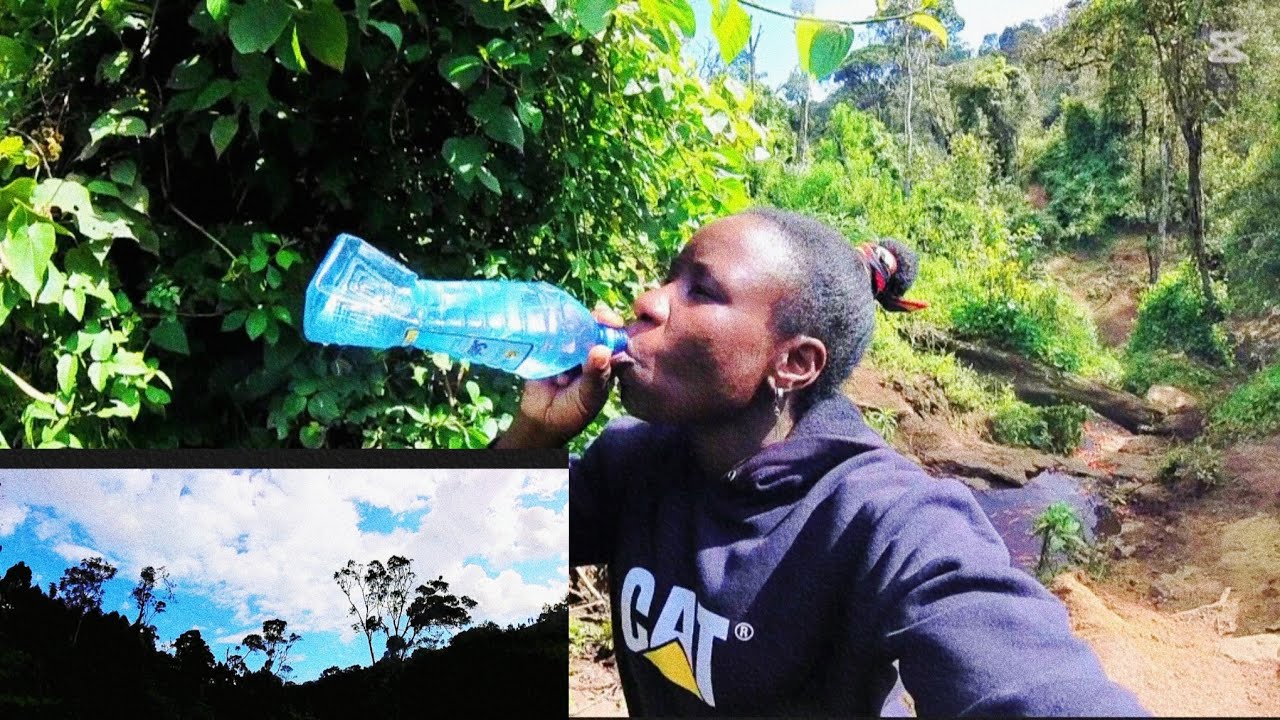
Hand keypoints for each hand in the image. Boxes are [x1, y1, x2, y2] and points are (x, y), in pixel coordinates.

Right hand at [493, 305, 624, 448]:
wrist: (541, 420)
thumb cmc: (572, 411)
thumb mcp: (589, 396)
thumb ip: (596, 375)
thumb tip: (602, 350)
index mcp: (606, 362)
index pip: (614, 338)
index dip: (614, 327)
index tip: (612, 321)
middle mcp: (589, 351)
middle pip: (594, 327)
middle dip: (593, 321)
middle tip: (590, 322)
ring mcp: (569, 348)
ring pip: (574, 328)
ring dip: (571, 332)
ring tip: (568, 346)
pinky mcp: (549, 348)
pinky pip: (552, 334)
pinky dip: (552, 337)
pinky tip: (552, 345)